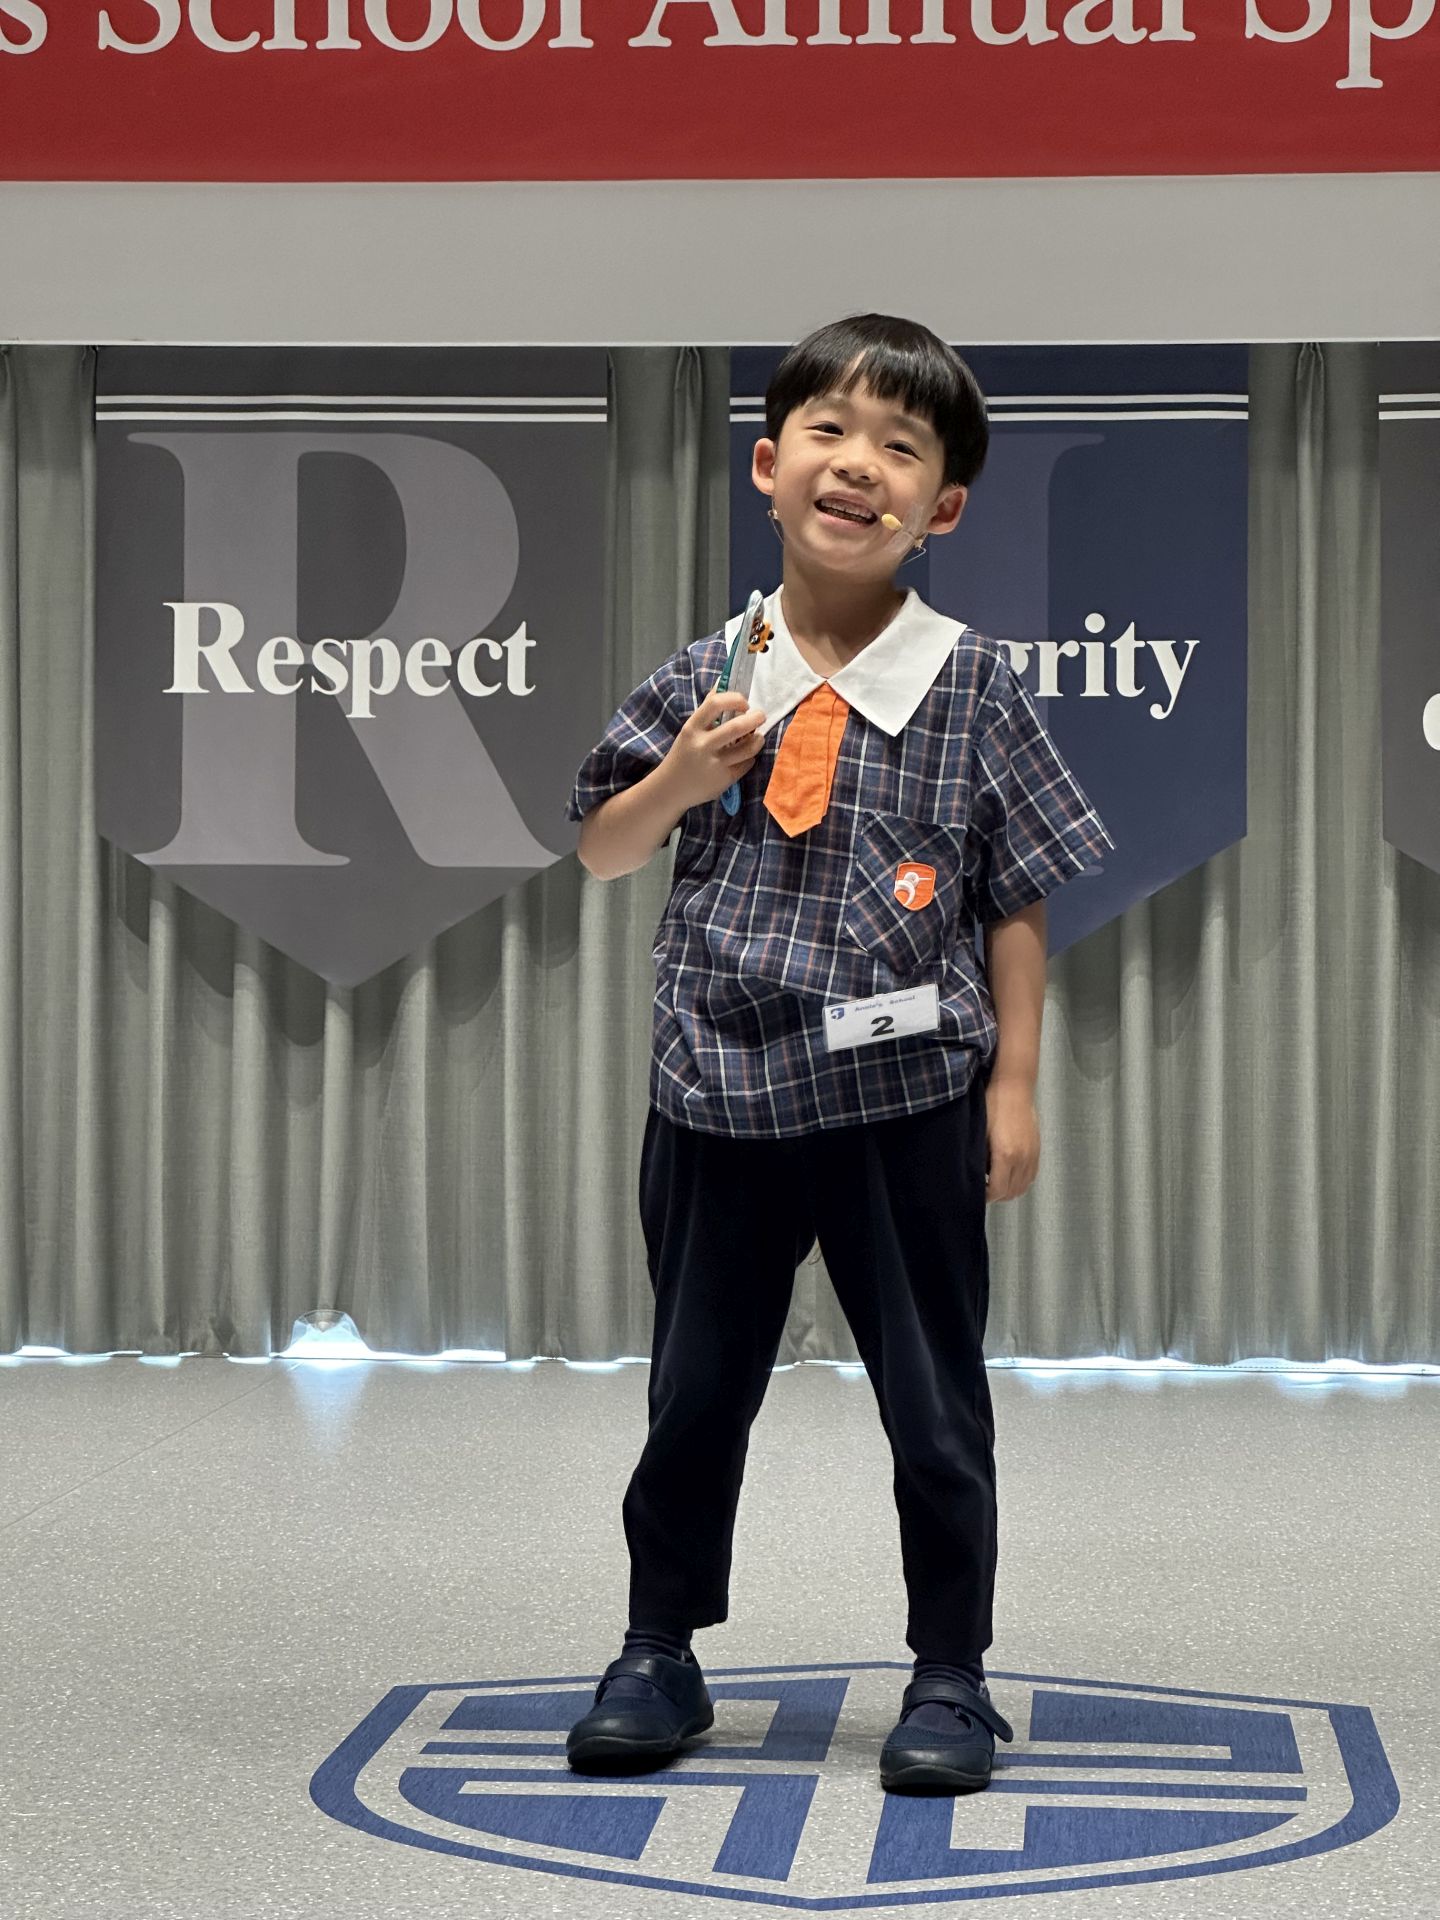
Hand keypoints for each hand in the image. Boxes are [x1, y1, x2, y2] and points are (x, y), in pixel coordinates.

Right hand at [666, 686, 766, 807]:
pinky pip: (747, 764)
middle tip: (760, 716)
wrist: (670, 789)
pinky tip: (746, 756)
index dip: (735, 699)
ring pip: (748, 748)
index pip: (715, 704)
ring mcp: (714, 765)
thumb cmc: (683, 755)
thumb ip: (706, 711)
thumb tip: (722, 683)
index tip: (744, 703)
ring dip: (758, 740)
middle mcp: (703, 746)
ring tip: (758, 737)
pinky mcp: (724, 780)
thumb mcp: (689, 731)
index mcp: (692, 729)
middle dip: (755, 718)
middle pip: (737, 727)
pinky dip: (750, 758)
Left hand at [984, 1078, 1039, 1202]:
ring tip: (996, 1183)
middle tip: (983, 1189)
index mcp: (1005, 1155)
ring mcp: (1032, 1155)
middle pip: (1011, 1192)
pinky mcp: (1038, 1150)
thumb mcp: (979, 1133)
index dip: (986, 1196)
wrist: (1014, 1089)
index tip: (976, 1193)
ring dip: (1009, 1190)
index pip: (997, 1190)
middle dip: (996, 1195)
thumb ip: (979, 1157)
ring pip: (1023, 1187)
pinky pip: (1031, 1176)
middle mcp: (1022, 1159)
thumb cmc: (992, 1107)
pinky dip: (1021, 1182)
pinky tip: (1010, 1175)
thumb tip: (975, 1175)